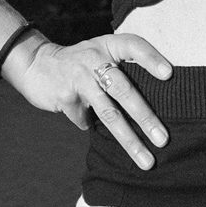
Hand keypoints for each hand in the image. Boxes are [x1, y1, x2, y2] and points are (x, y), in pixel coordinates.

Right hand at [11, 33, 172, 169]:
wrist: (36, 63)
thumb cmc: (81, 62)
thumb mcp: (100, 53)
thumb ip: (120, 68)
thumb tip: (153, 102)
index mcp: (107, 45)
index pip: (133, 45)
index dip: (151, 58)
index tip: (169, 74)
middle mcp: (94, 58)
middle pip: (124, 89)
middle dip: (145, 117)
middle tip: (163, 139)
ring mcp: (79, 78)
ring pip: (108, 114)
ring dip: (129, 140)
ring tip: (146, 161)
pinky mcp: (65, 98)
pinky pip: (85, 120)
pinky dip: (88, 123)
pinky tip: (84, 117)